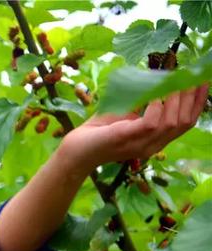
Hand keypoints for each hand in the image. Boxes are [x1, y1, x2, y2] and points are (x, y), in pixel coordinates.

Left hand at [60, 84, 208, 173]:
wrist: (75, 150)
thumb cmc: (99, 130)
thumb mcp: (126, 114)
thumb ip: (143, 102)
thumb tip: (158, 76)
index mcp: (156, 140)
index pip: (186, 122)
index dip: (198, 101)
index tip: (203, 79)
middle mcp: (152, 145)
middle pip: (184, 122)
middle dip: (190, 97)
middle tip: (188, 76)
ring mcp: (139, 144)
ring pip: (171, 122)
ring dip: (175, 99)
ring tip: (172, 82)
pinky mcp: (125, 138)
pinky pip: (151, 123)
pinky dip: (156, 106)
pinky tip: (154, 95)